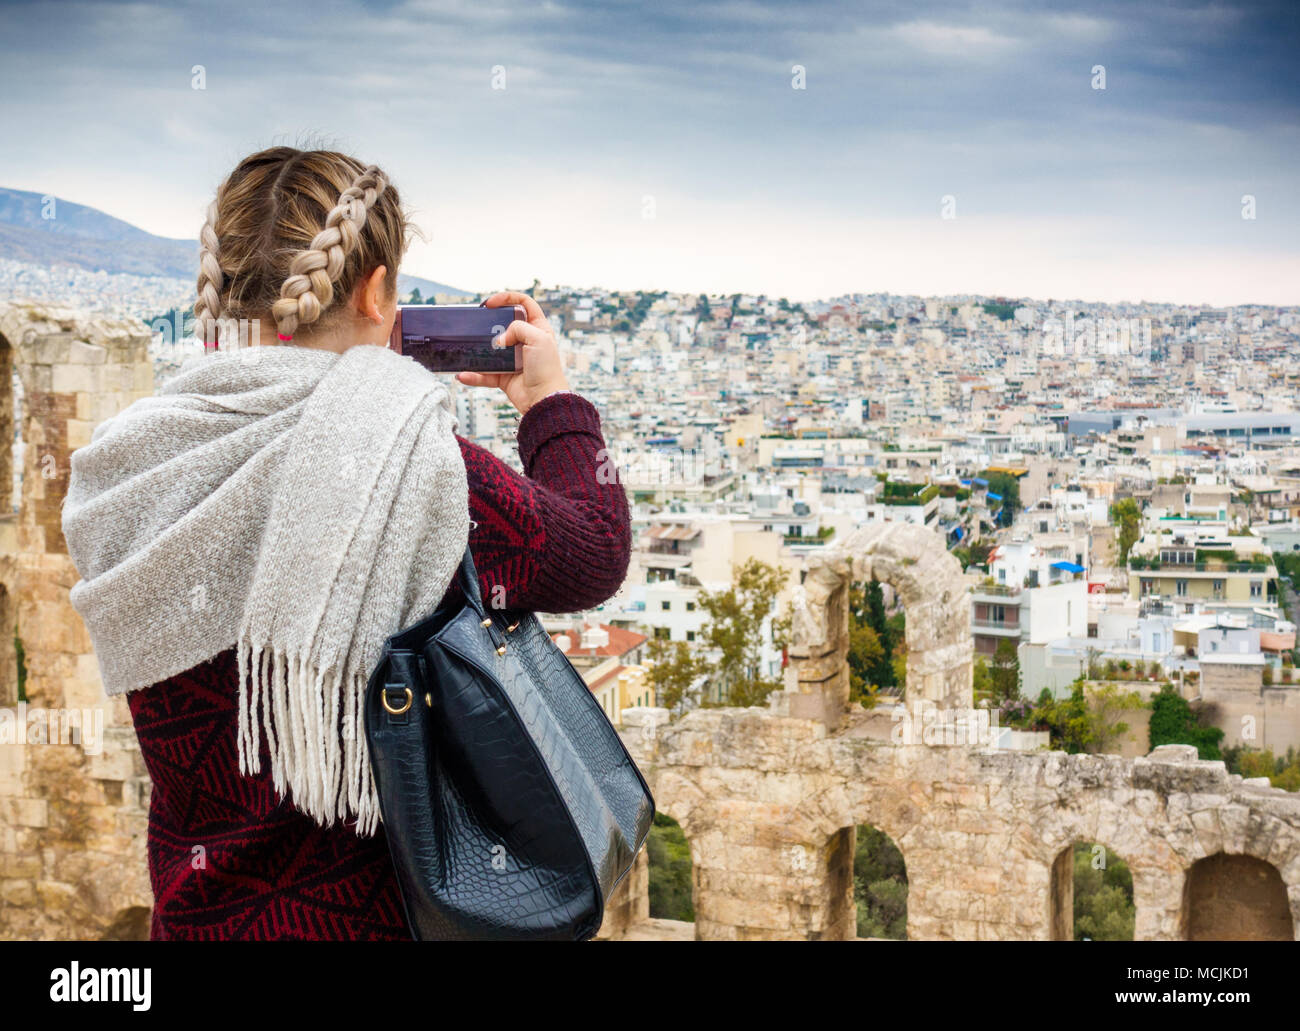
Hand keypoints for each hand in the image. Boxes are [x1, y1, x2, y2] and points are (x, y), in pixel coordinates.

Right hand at [456, 291, 569, 415]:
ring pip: (491, 350)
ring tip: (467, 348)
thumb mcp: (538, 338)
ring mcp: (513, 359)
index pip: (524, 303)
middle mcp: (525, 342)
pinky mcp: (504, 376)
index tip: (490, 303)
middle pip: (503, 325)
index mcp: (537, 329)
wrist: (544, 400)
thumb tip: (499, 340)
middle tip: (477, 324)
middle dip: (489, 323)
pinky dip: (474, 375)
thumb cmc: (547, 369)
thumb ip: (517, 328)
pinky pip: (485, 374)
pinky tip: (463, 374)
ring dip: (477, 350)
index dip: (507, 298)